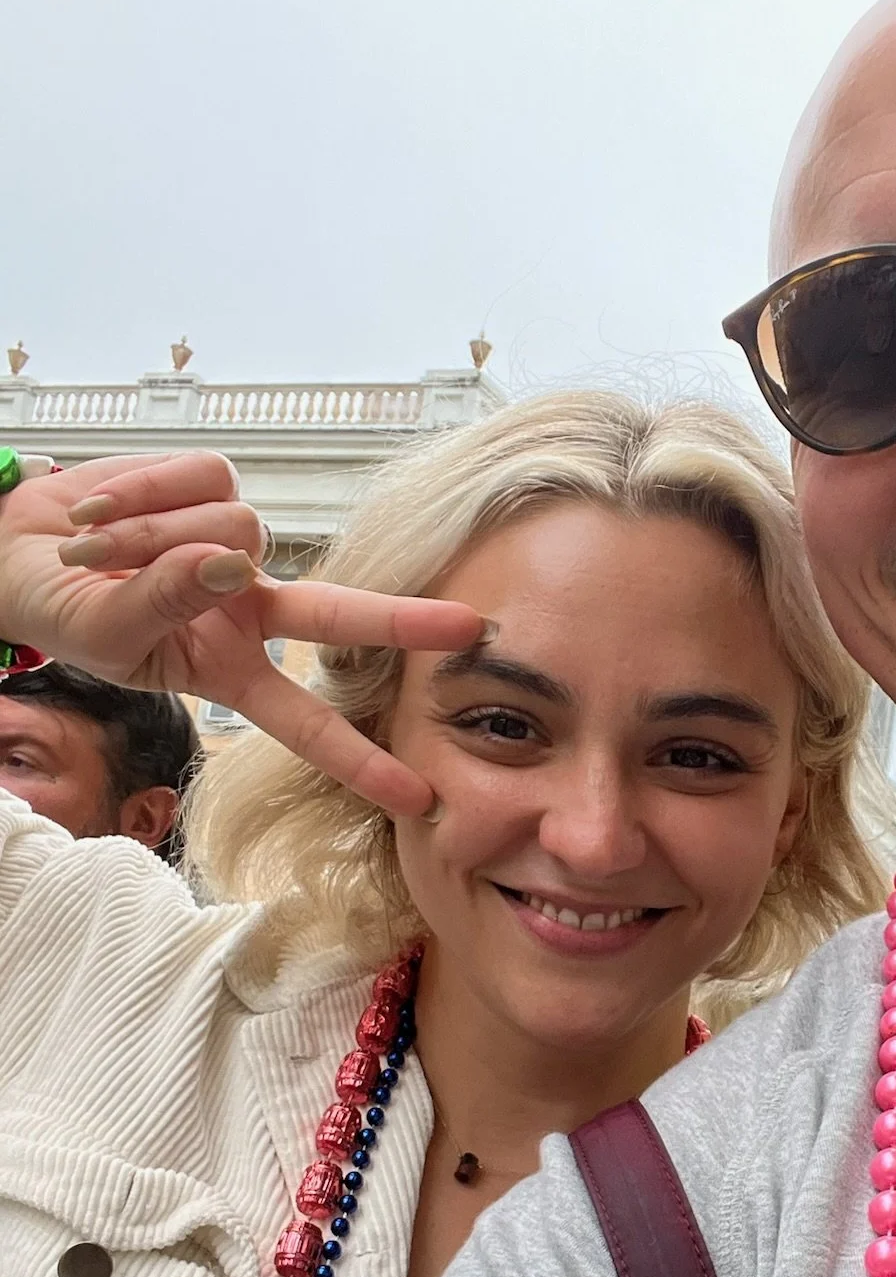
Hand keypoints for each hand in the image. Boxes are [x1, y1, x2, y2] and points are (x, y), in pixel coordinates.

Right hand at [0, 451, 483, 817]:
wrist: (18, 548)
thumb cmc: (65, 610)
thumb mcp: (107, 632)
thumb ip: (165, 603)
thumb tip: (231, 565)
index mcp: (231, 671)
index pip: (305, 724)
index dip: (359, 760)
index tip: (418, 795)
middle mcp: (250, 609)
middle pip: (337, 615)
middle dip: (402, 621)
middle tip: (471, 628)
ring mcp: (239, 547)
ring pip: (234, 532)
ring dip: (152, 536)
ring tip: (97, 547)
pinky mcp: (217, 484)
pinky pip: (203, 481)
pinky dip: (145, 491)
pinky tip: (105, 508)